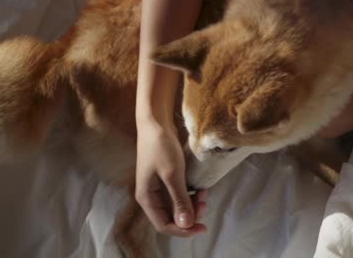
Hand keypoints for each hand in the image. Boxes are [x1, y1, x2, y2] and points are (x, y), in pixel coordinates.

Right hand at [135, 119, 206, 236]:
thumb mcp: (172, 174)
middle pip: (171, 216)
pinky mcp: (166, 178)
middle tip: (205, 203)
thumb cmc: (161, 147)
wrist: (156, 122)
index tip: (202, 227)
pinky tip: (201, 187)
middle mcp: (151, 195)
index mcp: (146, 198)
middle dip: (189, 215)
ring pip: (177, 205)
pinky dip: (191, 194)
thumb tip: (185, 224)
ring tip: (205, 194)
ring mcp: (158, 186)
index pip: (164, 225)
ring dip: (192, 204)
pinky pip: (179, 194)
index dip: (183, 230)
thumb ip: (179, 200)